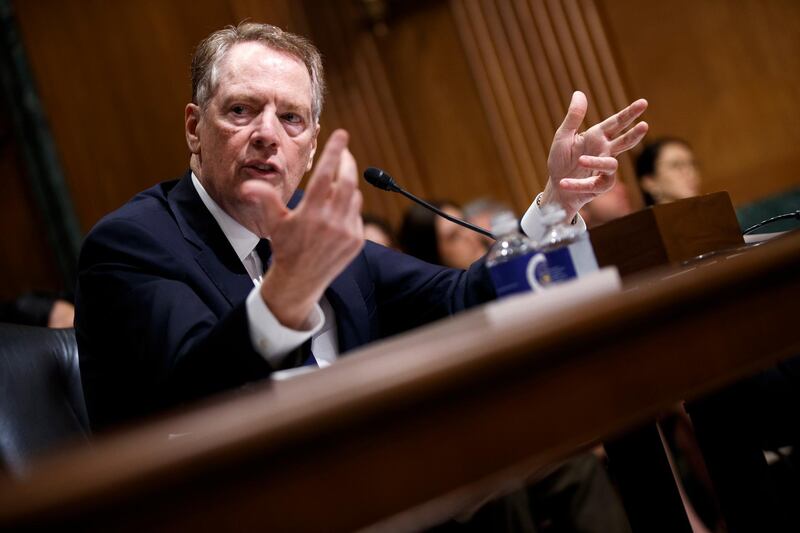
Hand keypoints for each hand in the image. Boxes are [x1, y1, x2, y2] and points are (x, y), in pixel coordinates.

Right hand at [240, 129, 363, 328]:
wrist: (301, 280)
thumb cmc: (285, 247)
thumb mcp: (273, 222)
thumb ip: (264, 199)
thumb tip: (248, 184)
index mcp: (311, 213)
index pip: (327, 174)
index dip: (335, 151)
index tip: (342, 134)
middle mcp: (332, 222)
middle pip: (348, 181)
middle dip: (347, 162)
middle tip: (344, 151)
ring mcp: (347, 232)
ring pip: (354, 197)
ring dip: (347, 187)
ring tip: (334, 187)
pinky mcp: (357, 240)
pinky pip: (357, 214)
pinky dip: (349, 206)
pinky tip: (337, 211)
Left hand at [543, 91, 647, 219]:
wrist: (556, 187)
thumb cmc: (561, 160)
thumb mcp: (563, 136)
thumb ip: (573, 117)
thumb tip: (579, 92)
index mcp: (597, 136)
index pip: (617, 123)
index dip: (630, 113)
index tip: (643, 103)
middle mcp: (604, 151)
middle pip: (624, 142)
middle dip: (634, 134)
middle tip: (644, 125)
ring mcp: (603, 170)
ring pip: (610, 165)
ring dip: (596, 162)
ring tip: (580, 160)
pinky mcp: (598, 187)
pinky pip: (592, 184)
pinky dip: (577, 184)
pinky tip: (564, 183)